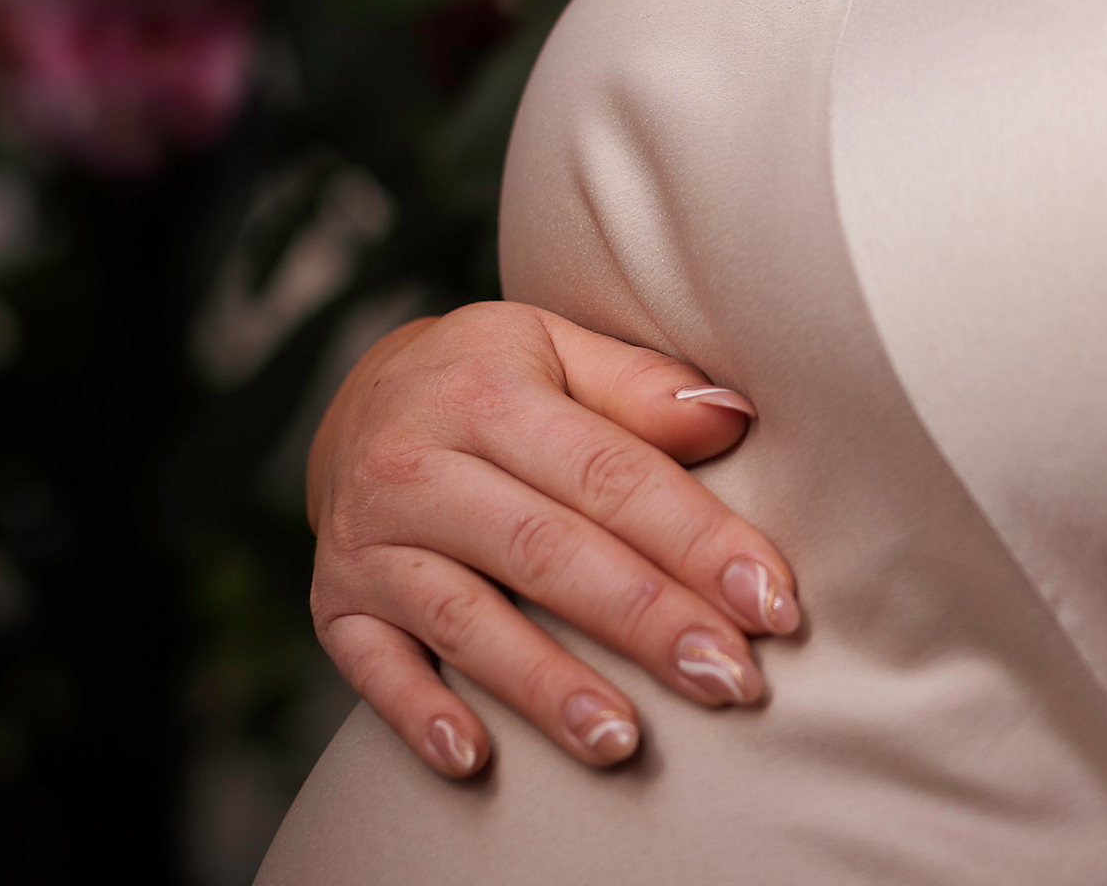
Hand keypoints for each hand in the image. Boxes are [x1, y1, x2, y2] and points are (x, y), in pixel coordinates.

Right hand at [305, 301, 800, 780]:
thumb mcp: (556, 348)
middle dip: (648, 621)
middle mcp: (420, 465)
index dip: (697, 539)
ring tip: (625, 740)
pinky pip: (375, 669)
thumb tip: (734, 419)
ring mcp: (371, 541)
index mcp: (490, 394)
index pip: (610, 474)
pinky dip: (421, 715)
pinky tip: (476, 758)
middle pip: (549, 551)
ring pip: (469, 621)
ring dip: (549, 686)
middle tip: (729, 678)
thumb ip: (640, 387)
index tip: (770, 601)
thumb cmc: (489, 378)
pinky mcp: (335, 605)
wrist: (356, 398)